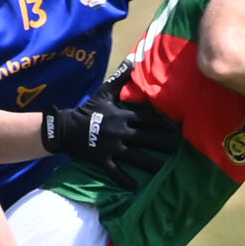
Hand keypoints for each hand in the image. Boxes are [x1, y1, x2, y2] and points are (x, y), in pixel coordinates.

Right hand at [41, 85, 177, 189]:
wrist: (66, 126)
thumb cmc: (88, 110)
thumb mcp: (105, 92)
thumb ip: (121, 78)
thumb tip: (132, 59)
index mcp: (123, 116)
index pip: (147, 119)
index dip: (163, 123)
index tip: (178, 127)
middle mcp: (120, 132)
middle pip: (146, 138)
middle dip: (163, 143)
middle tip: (179, 149)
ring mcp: (111, 147)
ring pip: (135, 156)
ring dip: (150, 162)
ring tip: (164, 168)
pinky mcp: (102, 159)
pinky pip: (115, 171)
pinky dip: (124, 179)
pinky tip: (135, 187)